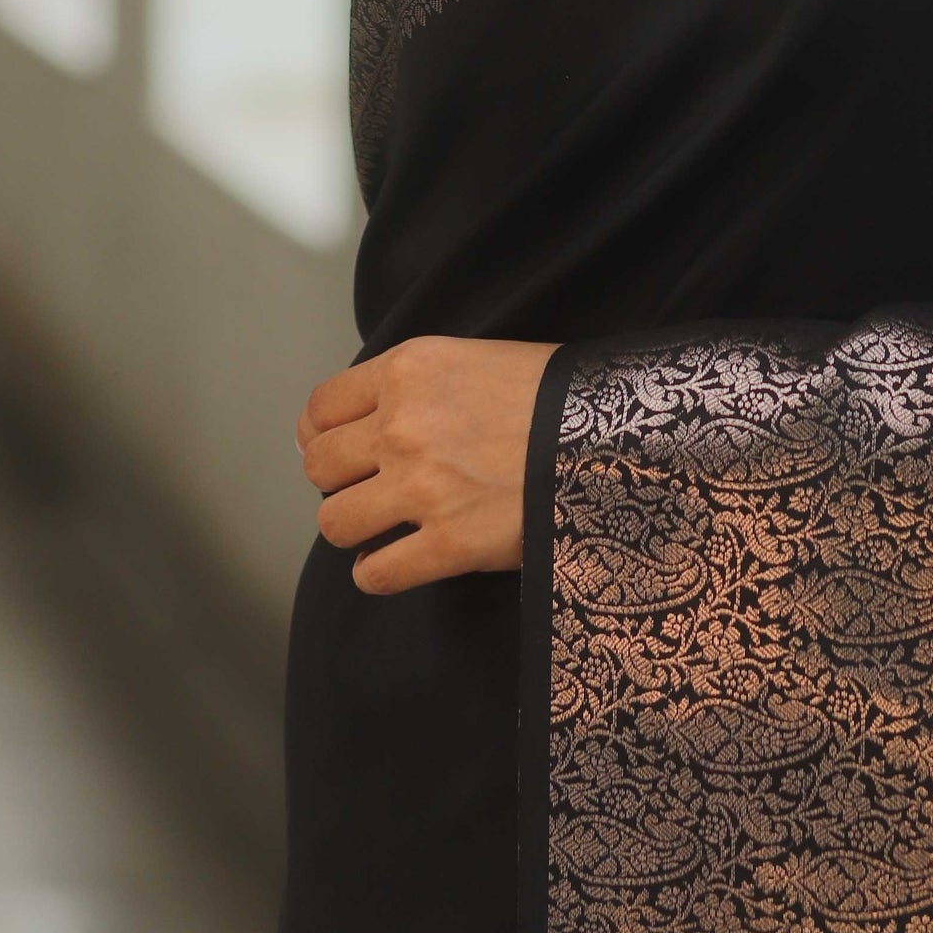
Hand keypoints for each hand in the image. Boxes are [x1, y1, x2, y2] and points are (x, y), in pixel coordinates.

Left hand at [296, 334, 560, 593]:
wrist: (614, 433)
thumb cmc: (556, 393)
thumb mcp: (477, 359)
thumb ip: (419, 386)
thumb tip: (373, 422)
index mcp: (409, 371)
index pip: (320, 409)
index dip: (318, 435)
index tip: (334, 450)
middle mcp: (402, 427)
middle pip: (319, 467)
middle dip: (338, 481)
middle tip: (369, 487)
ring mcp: (422, 488)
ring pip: (334, 522)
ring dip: (355, 528)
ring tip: (383, 526)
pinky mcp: (448, 544)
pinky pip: (375, 574)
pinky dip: (377, 573)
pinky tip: (395, 561)